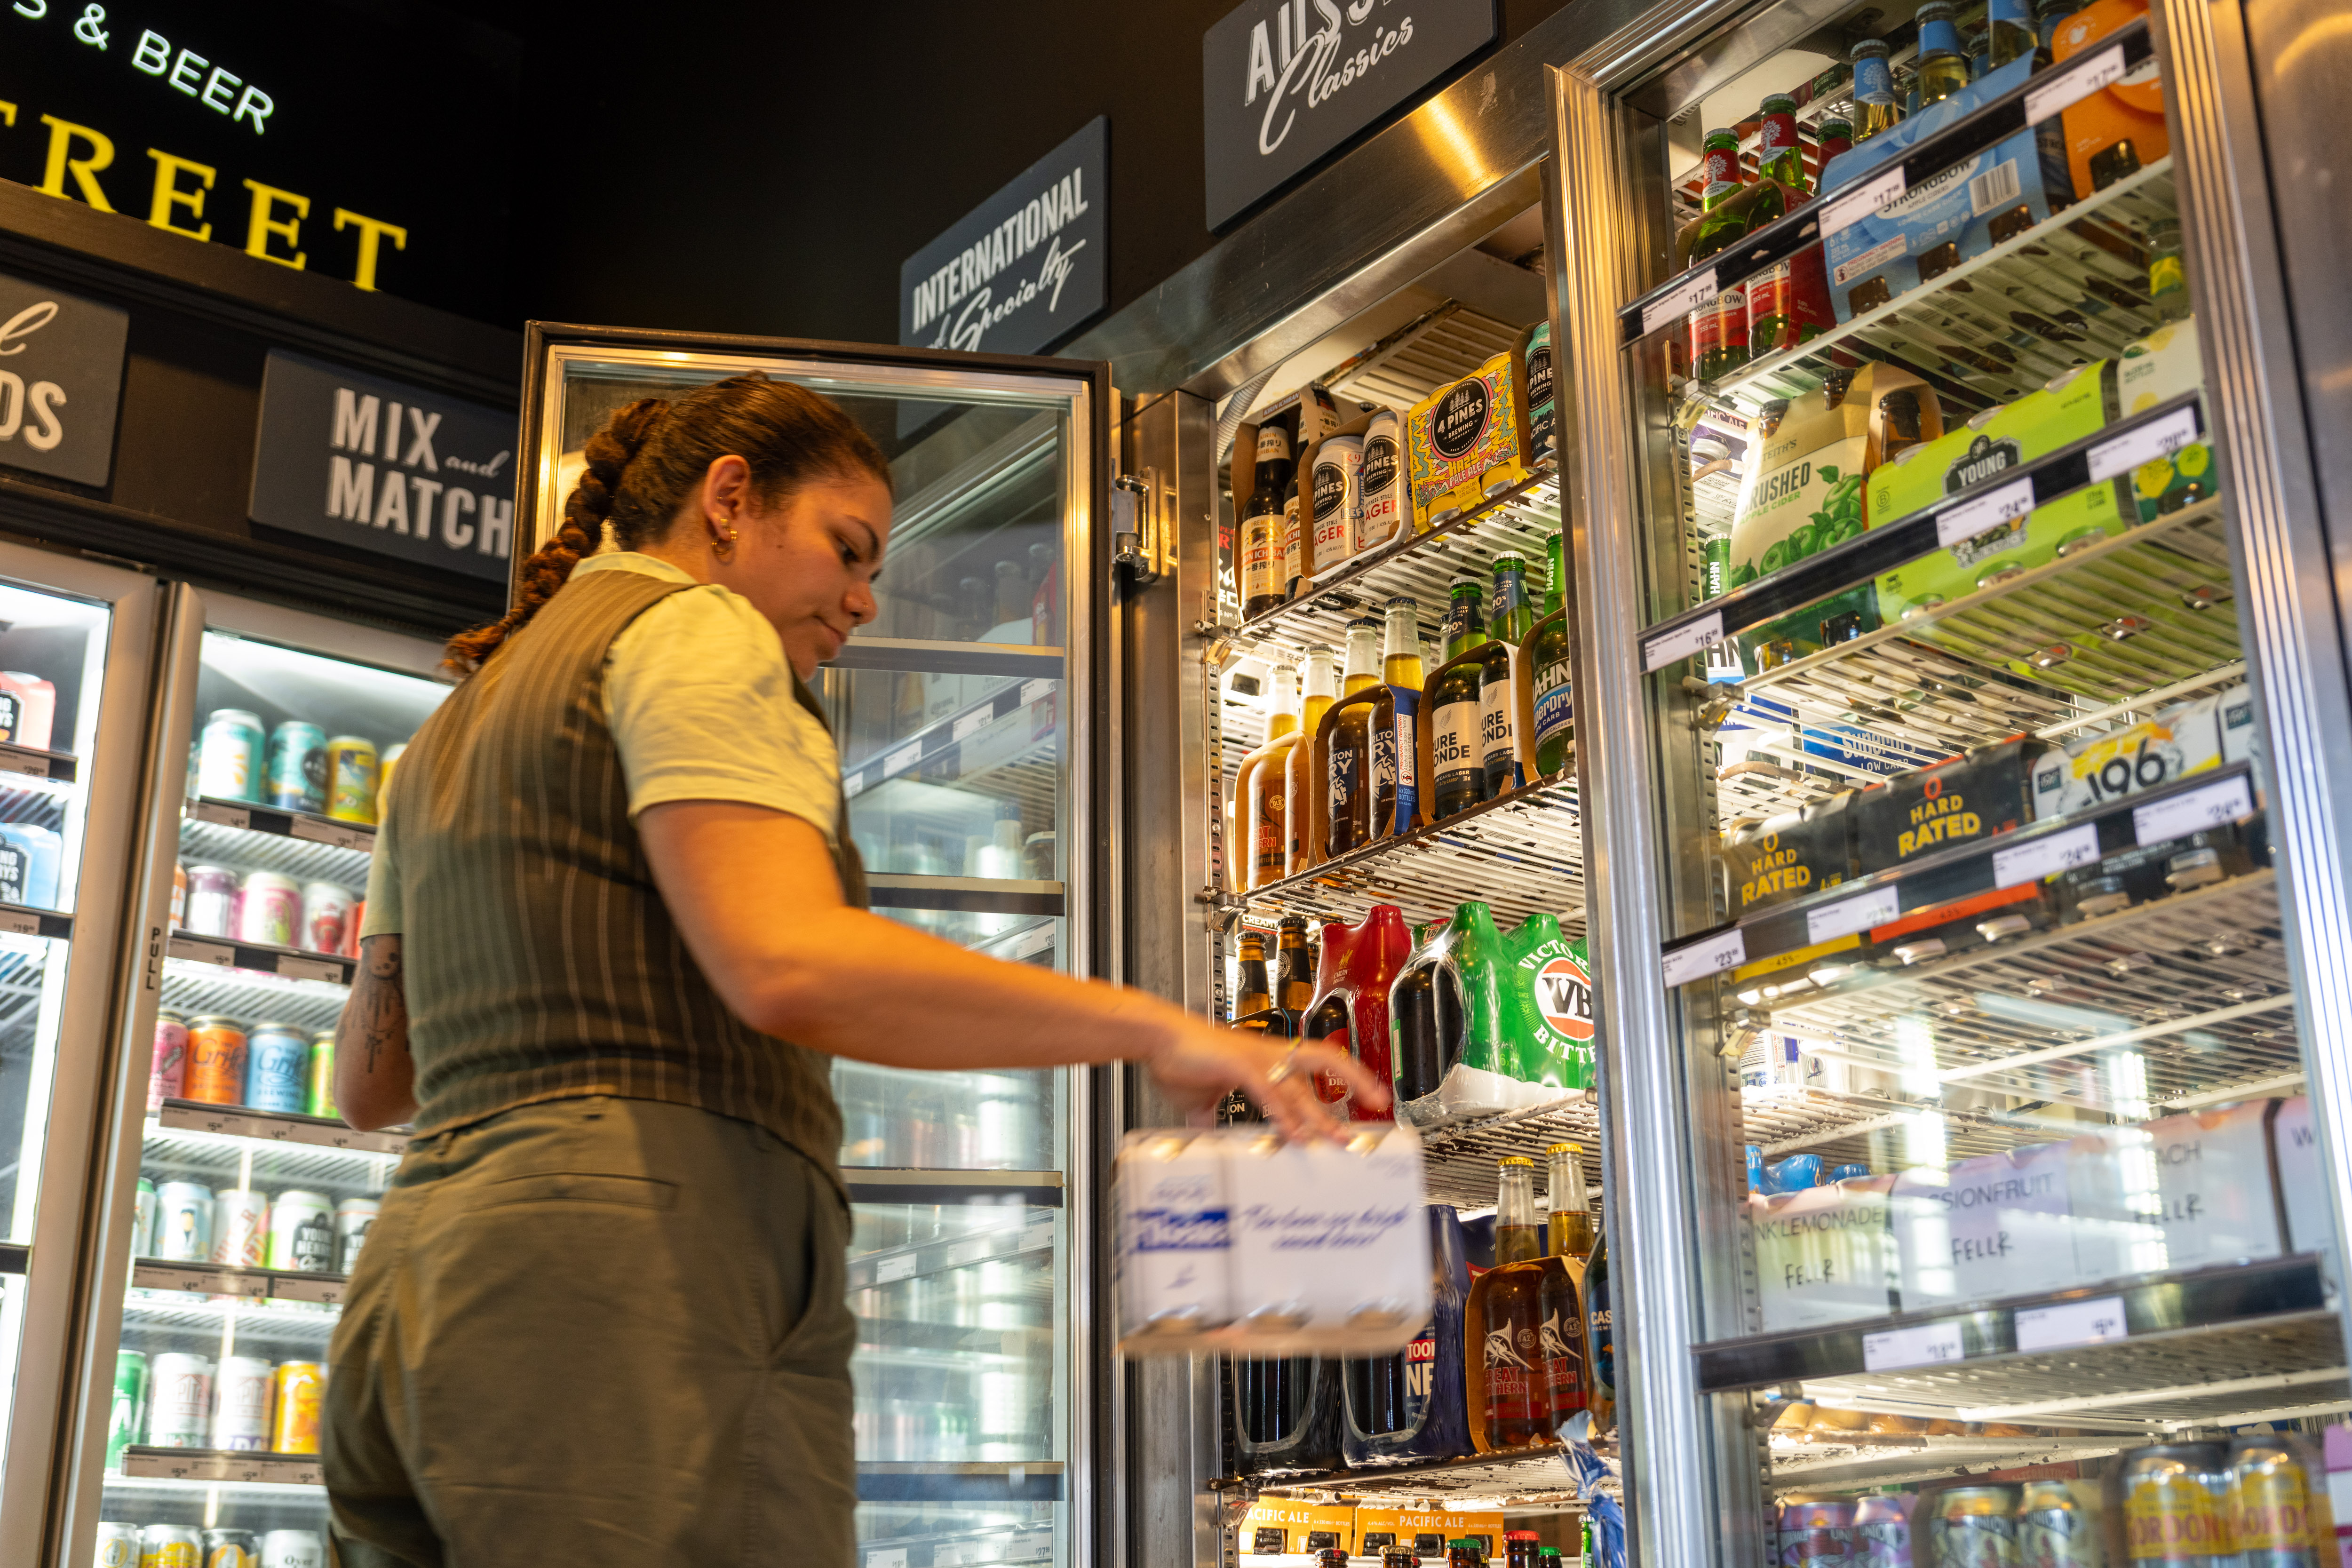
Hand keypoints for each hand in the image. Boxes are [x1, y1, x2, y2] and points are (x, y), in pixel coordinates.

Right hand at [1145, 1019, 1391, 1140]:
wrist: (1156, 1039)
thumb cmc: (1180, 1059)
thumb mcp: (1201, 1099)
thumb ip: (1213, 1117)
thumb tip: (1211, 1137)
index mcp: (1266, 1058)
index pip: (1317, 1062)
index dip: (1346, 1074)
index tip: (1367, 1094)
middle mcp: (1268, 1054)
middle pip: (1324, 1059)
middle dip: (1354, 1080)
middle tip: (1377, 1103)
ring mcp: (1255, 1058)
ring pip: (1297, 1085)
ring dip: (1318, 1114)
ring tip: (1335, 1138)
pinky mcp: (1237, 1066)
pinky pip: (1268, 1090)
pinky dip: (1282, 1113)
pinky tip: (1293, 1133)